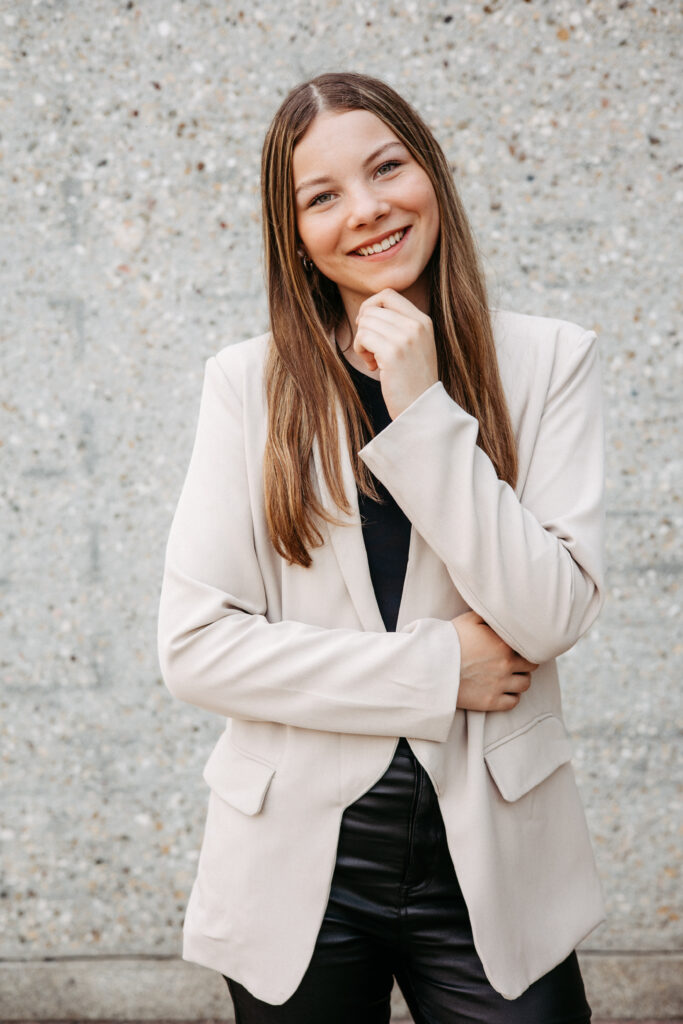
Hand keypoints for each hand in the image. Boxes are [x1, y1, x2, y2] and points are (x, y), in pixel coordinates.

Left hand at [354, 289, 438, 418]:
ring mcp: (406, 338)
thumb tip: (367, 311)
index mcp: (423, 320)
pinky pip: (363, 337)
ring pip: (365, 322)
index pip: (388, 294)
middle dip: (365, 328)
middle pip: (373, 308)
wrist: (423, 407)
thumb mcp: (414, 345)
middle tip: (371, 349)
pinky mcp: (392, 353)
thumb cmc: (412, 380)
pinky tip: (371, 365)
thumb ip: (399, 325)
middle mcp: (416, 325)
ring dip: (362, 341)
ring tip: (372, 360)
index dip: (371, 306)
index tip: (369, 326)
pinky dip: (360, 350)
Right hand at [451, 611, 537, 711]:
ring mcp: (499, 685)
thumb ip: (489, 616)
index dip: (524, 646)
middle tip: (515, 661)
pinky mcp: (490, 702)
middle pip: (531, 666)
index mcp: (503, 644)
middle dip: (525, 663)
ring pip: (525, 685)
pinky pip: (513, 702)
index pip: (528, 646)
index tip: (517, 647)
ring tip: (510, 676)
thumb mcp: (468, 620)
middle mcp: (505, 665)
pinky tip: (502, 690)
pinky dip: (511, 697)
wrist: (430, 667)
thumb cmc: (447, 641)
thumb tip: (502, 613)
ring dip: (520, 680)